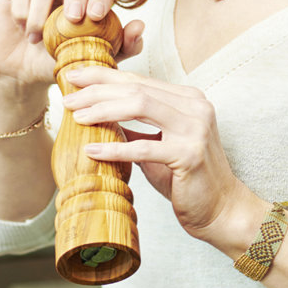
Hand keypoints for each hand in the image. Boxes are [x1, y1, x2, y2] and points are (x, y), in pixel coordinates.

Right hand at [0, 0, 143, 86]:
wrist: (23, 73)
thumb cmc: (61, 63)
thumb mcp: (94, 59)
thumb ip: (121, 46)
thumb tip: (140, 27)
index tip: (96, 15)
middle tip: (73, 19)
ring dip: (40, 10)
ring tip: (37, 38)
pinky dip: (21, 8)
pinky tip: (24, 28)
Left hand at [63, 66, 254, 246]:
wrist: (221, 211)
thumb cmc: (188, 183)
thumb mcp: (160, 149)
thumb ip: (138, 131)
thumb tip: (103, 119)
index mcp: (188, 100)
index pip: (140, 81)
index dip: (104, 77)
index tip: (75, 78)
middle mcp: (195, 107)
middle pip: (137, 88)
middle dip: (97, 90)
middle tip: (67, 97)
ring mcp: (195, 129)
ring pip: (140, 106)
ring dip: (103, 110)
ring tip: (76, 117)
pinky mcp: (189, 155)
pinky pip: (144, 147)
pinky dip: (115, 148)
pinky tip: (91, 150)